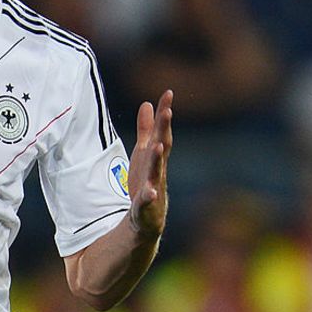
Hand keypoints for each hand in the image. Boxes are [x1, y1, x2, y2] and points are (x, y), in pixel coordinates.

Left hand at [127, 90, 172, 237]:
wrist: (146, 218)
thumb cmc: (146, 182)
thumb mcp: (143, 153)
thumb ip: (146, 129)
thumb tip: (147, 103)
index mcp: (156, 157)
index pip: (163, 132)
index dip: (164, 113)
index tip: (168, 93)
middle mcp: (159, 170)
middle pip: (163, 147)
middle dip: (165, 129)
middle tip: (167, 111)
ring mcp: (155, 188)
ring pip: (157, 172)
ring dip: (158, 159)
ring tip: (158, 146)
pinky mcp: (147, 207)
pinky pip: (147, 201)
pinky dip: (148, 197)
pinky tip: (148, 193)